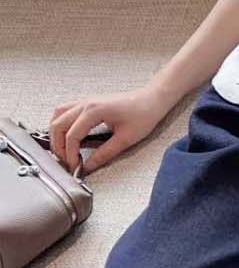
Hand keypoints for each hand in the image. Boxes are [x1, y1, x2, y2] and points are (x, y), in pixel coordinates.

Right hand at [48, 84, 170, 175]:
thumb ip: (104, 154)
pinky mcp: (87, 103)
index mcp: (94, 111)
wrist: (151, 100)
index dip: (70, 154)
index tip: (74, 167)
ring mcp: (85, 101)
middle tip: (66, 162)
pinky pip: (64, 111)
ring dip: (56, 134)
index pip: (72, 135)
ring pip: (58, 116)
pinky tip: (66, 136)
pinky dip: (61, 124)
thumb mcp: (125, 139)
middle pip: (58, 125)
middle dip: (59, 146)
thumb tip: (88, 167)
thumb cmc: (143, 115)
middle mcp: (85, 103)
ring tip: (64, 151)